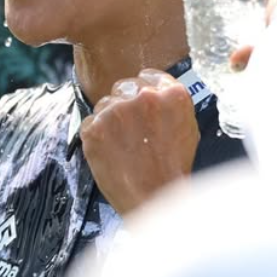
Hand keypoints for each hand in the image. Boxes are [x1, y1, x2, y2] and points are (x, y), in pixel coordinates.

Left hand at [80, 70, 197, 215]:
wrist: (153, 200)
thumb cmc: (173, 170)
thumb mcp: (187, 130)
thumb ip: (170, 105)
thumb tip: (155, 91)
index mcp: (171, 94)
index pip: (148, 76)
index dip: (143, 90)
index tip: (141, 104)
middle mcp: (142, 96)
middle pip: (123, 87)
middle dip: (125, 104)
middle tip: (131, 131)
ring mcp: (115, 111)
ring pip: (104, 104)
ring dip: (109, 120)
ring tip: (122, 146)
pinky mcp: (94, 128)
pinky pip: (89, 122)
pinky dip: (96, 136)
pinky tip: (110, 152)